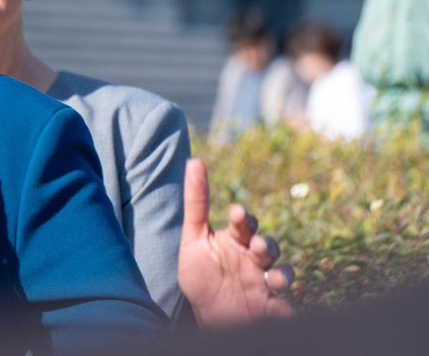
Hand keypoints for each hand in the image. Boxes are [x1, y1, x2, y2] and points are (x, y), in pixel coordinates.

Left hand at [178, 158, 294, 329]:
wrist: (206, 316)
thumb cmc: (201, 275)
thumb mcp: (193, 240)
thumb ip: (196, 204)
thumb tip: (194, 162)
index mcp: (236, 242)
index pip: (244, 225)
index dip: (243, 218)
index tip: (235, 213)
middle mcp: (254, 260)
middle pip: (267, 247)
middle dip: (265, 245)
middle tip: (255, 246)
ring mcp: (264, 284)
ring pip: (282, 274)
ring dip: (280, 274)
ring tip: (272, 278)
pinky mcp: (271, 308)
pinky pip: (285, 308)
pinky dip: (285, 309)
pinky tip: (279, 309)